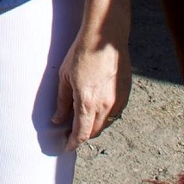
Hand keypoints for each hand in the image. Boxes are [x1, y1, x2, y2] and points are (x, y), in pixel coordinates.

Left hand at [53, 27, 131, 149]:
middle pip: (93, 132)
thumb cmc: (82, 53)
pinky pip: (115, 112)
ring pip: (105, 124)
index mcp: (87, 103)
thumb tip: (57, 119)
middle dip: (82, 135)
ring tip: (84, 117)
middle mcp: (104, 106)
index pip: (81, 134)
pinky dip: (105, 115)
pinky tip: (98, 104)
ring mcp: (117, 100)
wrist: (105, 37)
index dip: (73, 143)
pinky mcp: (125, 94)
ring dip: (94, 125)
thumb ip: (62, 101)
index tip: (67, 146)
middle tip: (72, 130)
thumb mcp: (65, 76)